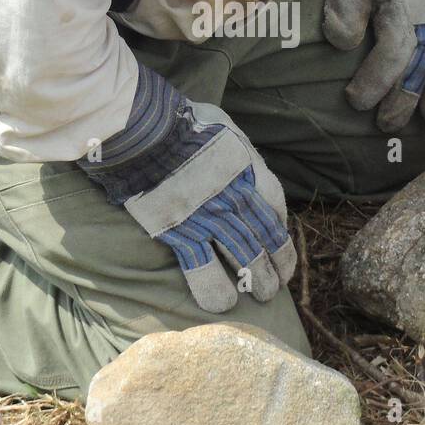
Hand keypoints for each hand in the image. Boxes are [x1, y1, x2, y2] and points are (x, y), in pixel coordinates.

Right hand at [79, 69, 295, 313]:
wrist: (145, 132)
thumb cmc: (179, 120)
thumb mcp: (219, 120)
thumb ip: (232, 142)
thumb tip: (232, 150)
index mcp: (248, 169)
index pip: (275, 206)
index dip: (279, 228)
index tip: (278, 240)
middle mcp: (236, 197)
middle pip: (266, 238)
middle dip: (276, 263)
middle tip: (278, 282)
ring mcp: (210, 218)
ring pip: (244, 258)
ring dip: (257, 281)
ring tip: (262, 297)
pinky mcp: (181, 233)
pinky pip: (203, 269)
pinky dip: (215, 289)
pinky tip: (223, 304)